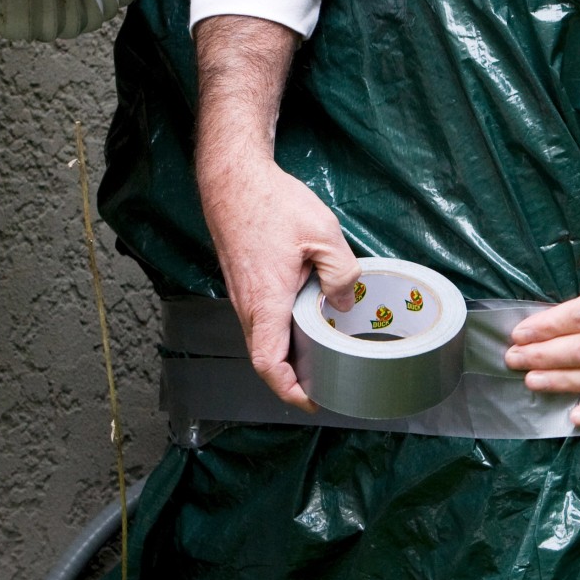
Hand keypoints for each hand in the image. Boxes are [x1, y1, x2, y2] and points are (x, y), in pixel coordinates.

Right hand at [200, 159, 359, 410]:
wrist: (234, 179)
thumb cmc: (270, 202)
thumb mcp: (323, 234)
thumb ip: (341, 274)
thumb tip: (345, 303)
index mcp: (266, 300)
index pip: (268, 362)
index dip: (289, 390)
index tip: (312, 400)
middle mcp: (248, 305)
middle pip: (266, 358)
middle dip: (294, 379)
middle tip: (326, 384)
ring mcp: (242, 296)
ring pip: (262, 340)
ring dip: (287, 356)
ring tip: (320, 360)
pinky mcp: (243, 285)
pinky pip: (261, 321)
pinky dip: (281, 333)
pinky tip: (305, 324)